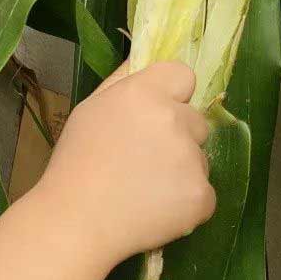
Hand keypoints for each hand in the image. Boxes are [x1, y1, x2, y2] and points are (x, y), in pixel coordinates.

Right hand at [32, 60, 214, 268]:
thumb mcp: (90, 110)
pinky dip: (186, 202)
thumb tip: (143, 58)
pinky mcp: (202, 196)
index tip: (155, 113)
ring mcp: (192, 160)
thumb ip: (122, 81)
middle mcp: (174, 120)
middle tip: (142, 159)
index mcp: (145, 94)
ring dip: (181, 170)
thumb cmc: (76, 162)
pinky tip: (155, 209)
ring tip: (143, 189)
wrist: (76, 221)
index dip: (172, 93)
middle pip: (195, 119)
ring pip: (200, 158)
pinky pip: (204, 192)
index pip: (183, 74)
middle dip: (177, 135)